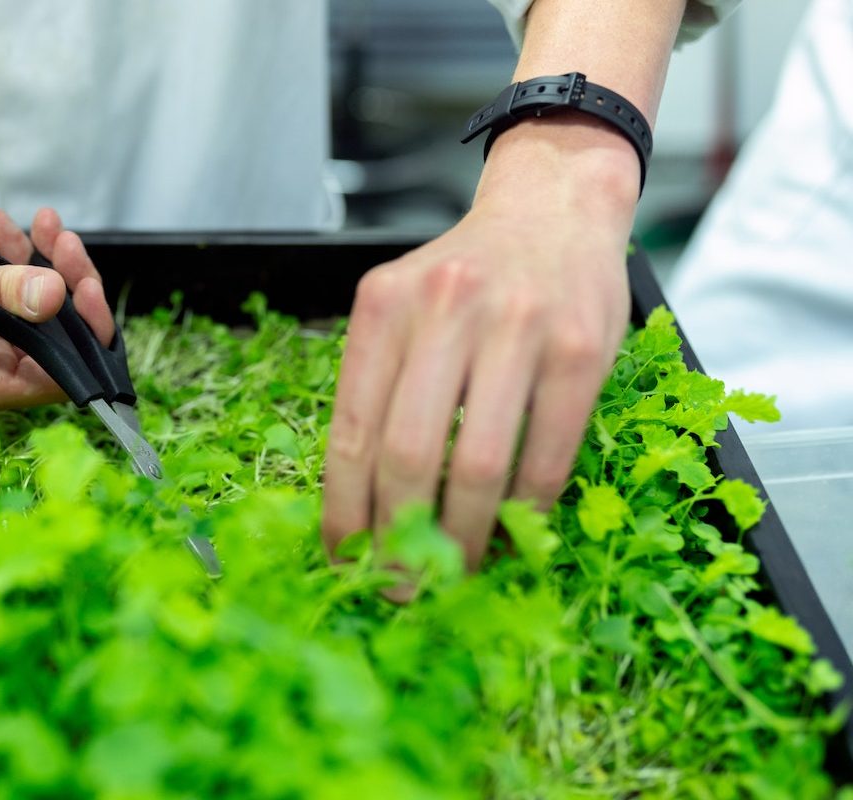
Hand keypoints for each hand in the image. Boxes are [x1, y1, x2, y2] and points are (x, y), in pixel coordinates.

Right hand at [0, 207, 112, 413]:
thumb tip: (58, 297)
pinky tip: (0, 229)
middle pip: (49, 343)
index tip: (85, 282)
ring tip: (36, 222)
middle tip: (60, 237)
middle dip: (63, 285)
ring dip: (36, 269)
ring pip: (26, 319)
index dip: (84, 332)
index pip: (59, 377)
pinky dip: (4, 269)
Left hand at [321, 117, 636, 576]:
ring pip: (480, 464)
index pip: (350, 430)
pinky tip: (510, 532)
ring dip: (463, 536)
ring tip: (452, 573)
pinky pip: (547, 454)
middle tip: (399, 583)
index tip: (344, 557)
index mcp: (383, 306)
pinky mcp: (581, 349)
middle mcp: (444, 310)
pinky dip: (524, 509)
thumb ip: (381, 385)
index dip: (344, 509)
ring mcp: (517, 327)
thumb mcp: (403, 308)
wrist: (552, 207)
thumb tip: (362, 503)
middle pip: (409, 455)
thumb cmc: (466, 277)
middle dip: (399, 536)